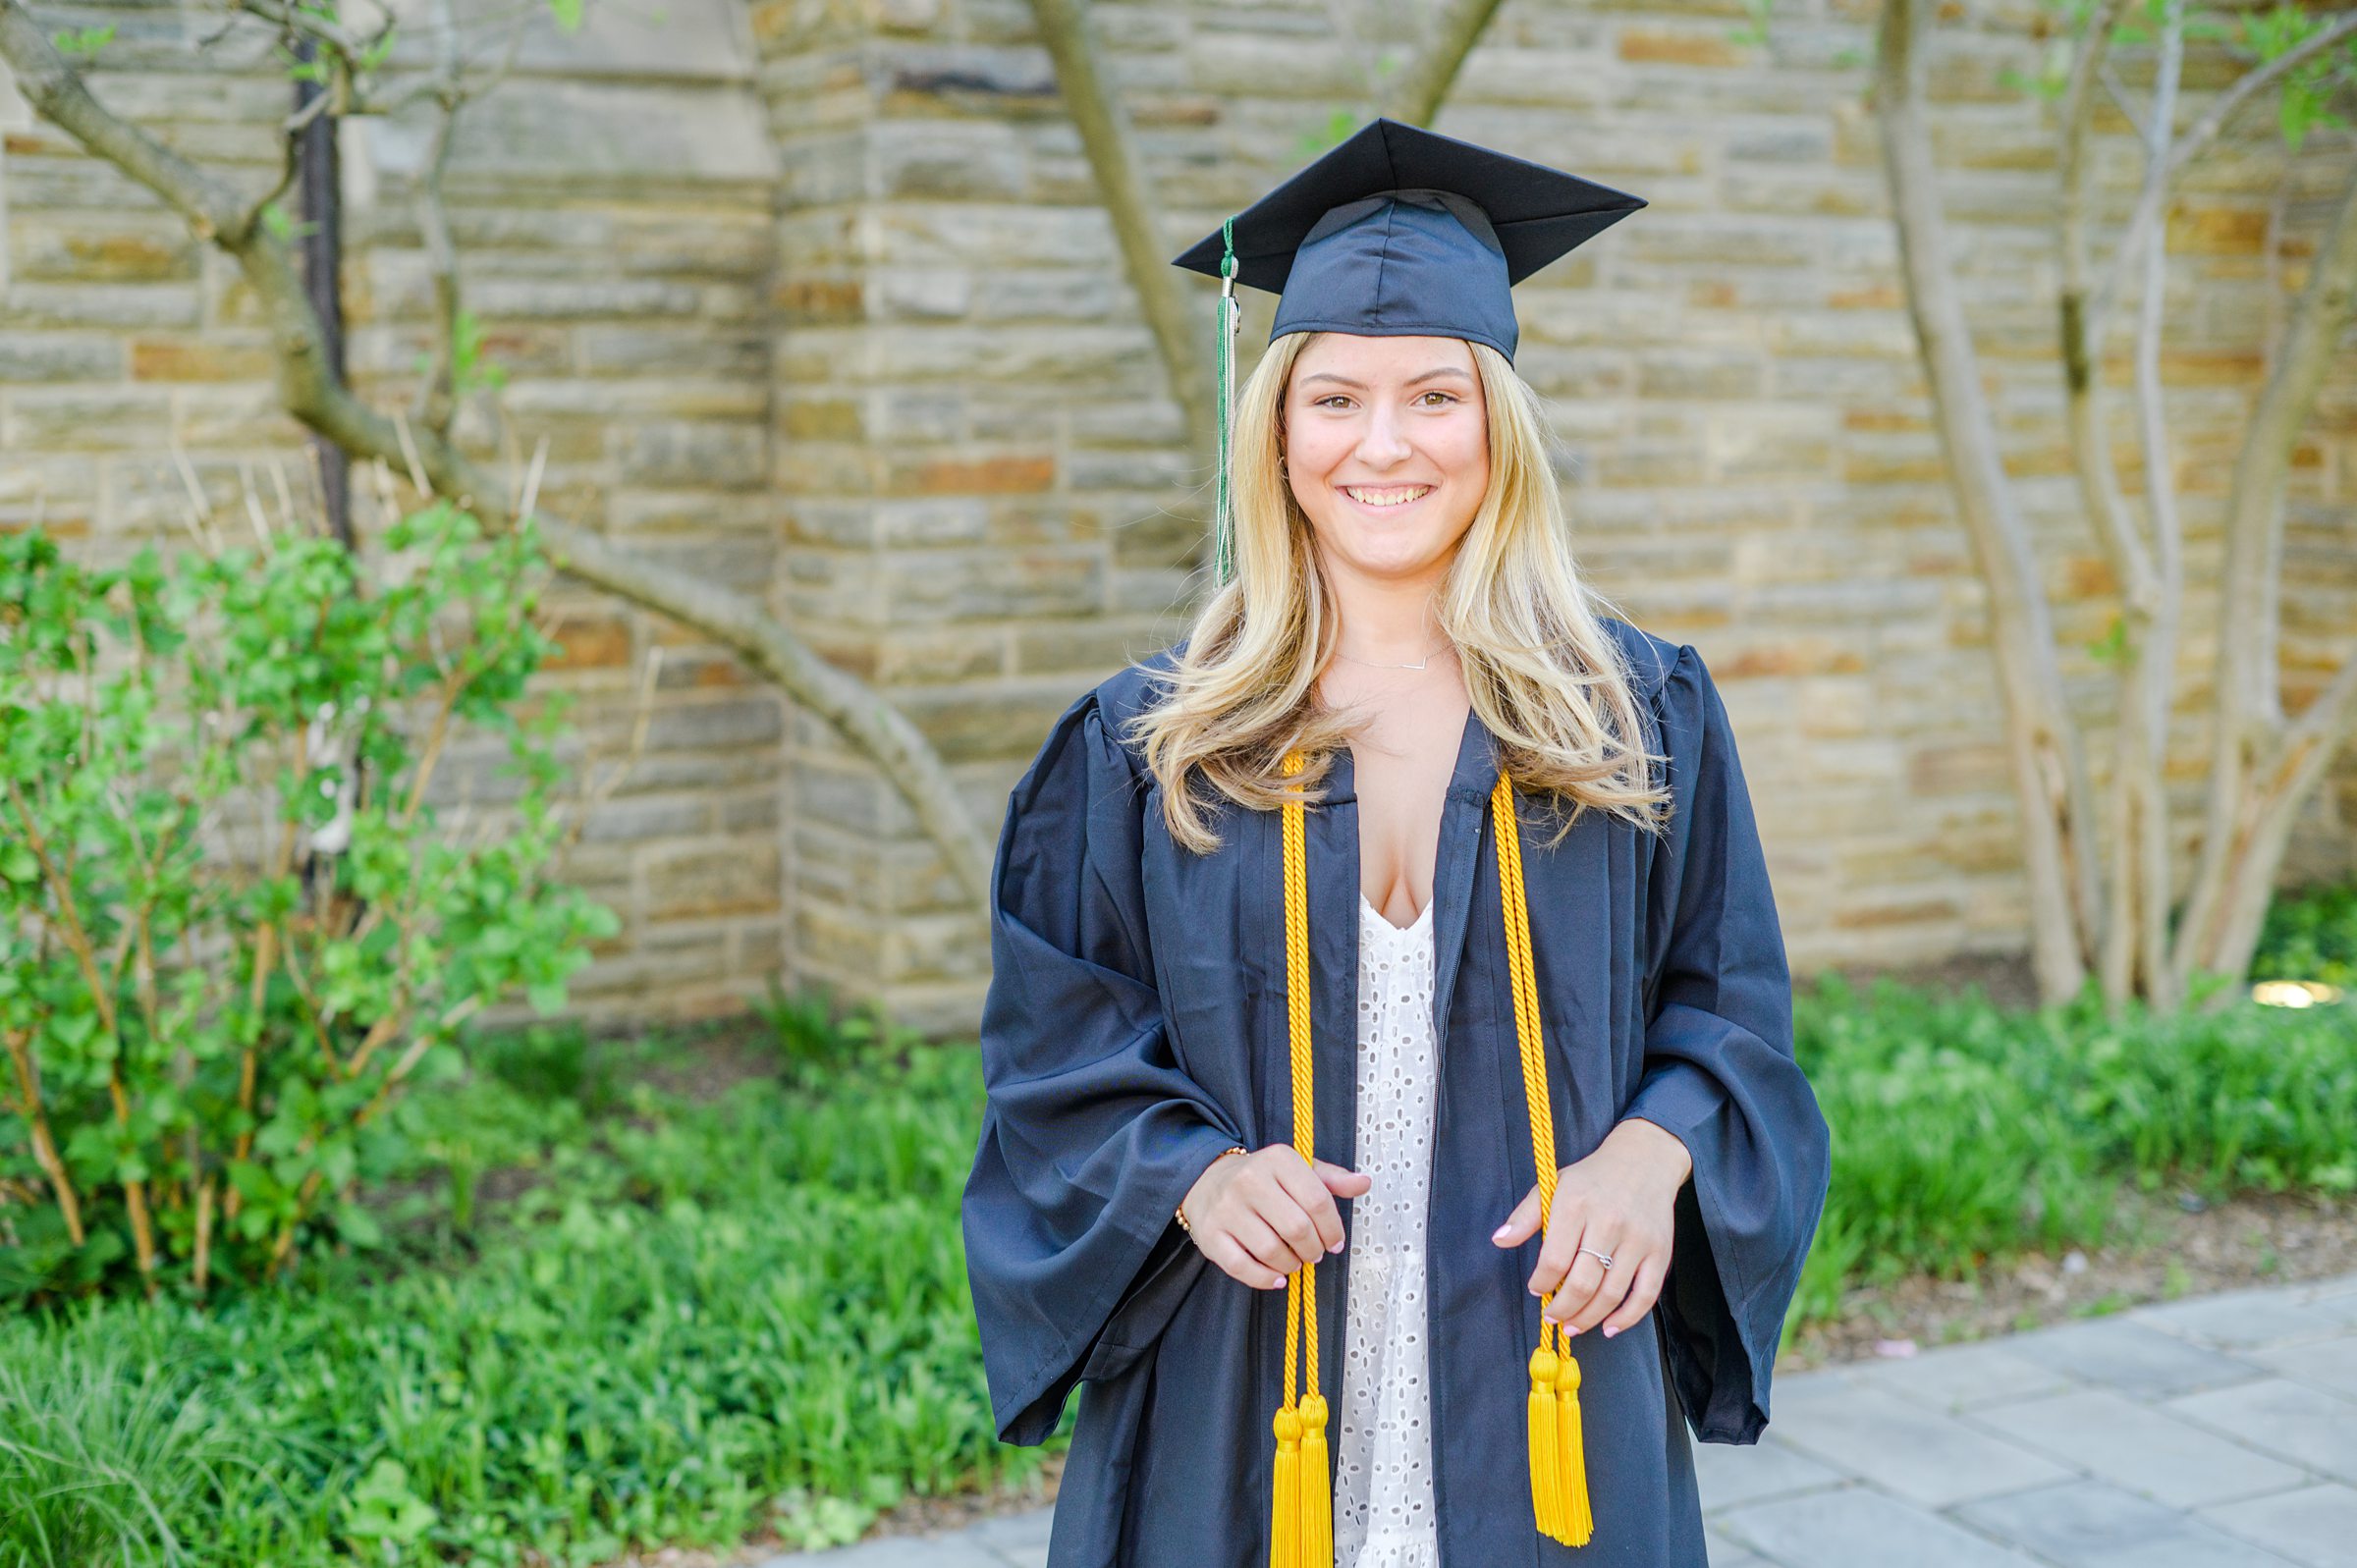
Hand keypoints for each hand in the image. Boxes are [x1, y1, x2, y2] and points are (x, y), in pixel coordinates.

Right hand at [1179, 1144, 1370, 1288]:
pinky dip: (1264, 1279)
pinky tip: (1276, 1277)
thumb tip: (1364, 1183)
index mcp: (1277, 1159)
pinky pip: (1242, 1267)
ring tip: (1294, 1261)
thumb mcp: (1296, 1170)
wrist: (1206, 1179)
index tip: (1335, 1242)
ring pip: (1271, 1250)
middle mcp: (1249, 1180)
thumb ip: (1330, 1179)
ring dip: (1291, 1265)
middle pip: (1297, 1228)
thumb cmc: (1262, 1179)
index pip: (1317, 1200)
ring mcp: (1227, 1209)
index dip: (1333, 1228)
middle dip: (1313, 1249)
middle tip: (1314, 1253)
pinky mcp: (1210, 1235)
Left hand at [1490, 1118, 1691, 1339]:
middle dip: (1563, 1308)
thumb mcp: (1554, 1185)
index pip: (1554, 1259)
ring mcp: (1637, 1240)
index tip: (1536, 1289)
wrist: (1644, 1160)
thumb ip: (1526, 1215)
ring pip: (1611, 1294)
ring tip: (1573, 1326)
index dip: (1542, 1282)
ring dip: (1588, 1318)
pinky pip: (1645, 1295)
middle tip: (1553, 1317)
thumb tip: (1499, 1241)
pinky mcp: (1660, 1252)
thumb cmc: (1593, 1177)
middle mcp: (1608, 1222)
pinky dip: (1627, 1318)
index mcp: (1576, 1204)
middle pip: (1583, 1282)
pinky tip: (1610, 1327)